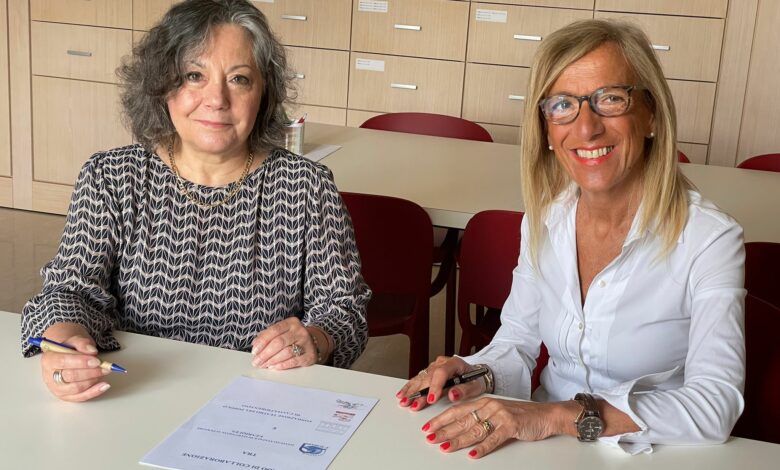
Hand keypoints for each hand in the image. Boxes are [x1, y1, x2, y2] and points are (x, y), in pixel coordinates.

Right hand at [40, 333, 110, 401]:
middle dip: (90, 372)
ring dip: (93, 380)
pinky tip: (104, 386)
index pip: (63, 362)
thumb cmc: (69, 350)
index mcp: (48, 359)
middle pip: (70, 376)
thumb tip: (91, 351)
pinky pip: (81, 397)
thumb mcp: (74, 341)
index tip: (96, 361)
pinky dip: (94, 392)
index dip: (81, 362)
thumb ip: (81, 343)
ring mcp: (57, 388)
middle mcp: (50, 376)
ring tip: (104, 372)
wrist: (66, 357)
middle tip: (104, 367)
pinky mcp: (66, 397)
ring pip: (76, 388)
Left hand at [250, 317, 318, 369]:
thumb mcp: (282, 332)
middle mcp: (300, 331)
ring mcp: (306, 343)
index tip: (254, 351)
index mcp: (291, 323)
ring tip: (264, 365)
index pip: (274, 330)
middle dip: (265, 354)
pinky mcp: (310, 355)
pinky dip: (282, 365)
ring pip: (286, 352)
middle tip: (257, 362)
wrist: (313, 343)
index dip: (262, 341)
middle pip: (279, 342)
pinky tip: (274, 367)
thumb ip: (268, 336)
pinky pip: (294, 361)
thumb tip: (255, 344)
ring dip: (272, 360)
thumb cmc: (293, 338)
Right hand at [396, 356, 485, 410]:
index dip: (435, 386)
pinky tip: (402, 394)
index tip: (431, 399)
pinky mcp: (429, 372)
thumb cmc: (476, 380)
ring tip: (404, 401)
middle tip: (414, 405)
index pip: (442, 372)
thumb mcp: (475, 386)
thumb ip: (464, 390)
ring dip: (412, 391)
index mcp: (454, 363)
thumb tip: (453, 395)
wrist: (475, 375)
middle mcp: (442, 363)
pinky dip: (410, 387)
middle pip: (428, 377)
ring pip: (420, 378)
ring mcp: (434, 367)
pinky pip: (418, 379)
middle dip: (420, 393)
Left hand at [422, 397, 565, 458]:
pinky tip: (472, 454)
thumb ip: (481, 417)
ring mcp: (500, 415)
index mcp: (485, 402)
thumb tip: (460, 428)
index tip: (428, 427)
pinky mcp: (511, 426)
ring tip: (445, 447)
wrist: (546, 415)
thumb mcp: (498, 412)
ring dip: (458, 440)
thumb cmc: (522, 415)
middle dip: (444, 430)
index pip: (457, 410)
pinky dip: (482, 448)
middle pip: (462, 420)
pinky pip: (493, 439)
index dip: (441, 419)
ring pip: (474, 430)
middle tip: (430, 438)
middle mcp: (490, 406)